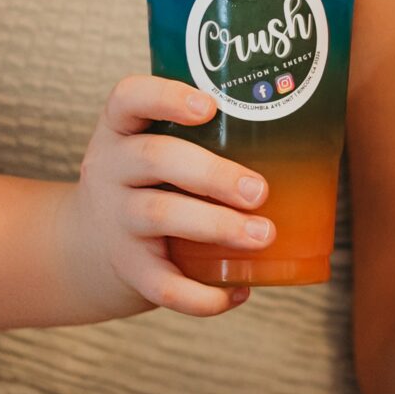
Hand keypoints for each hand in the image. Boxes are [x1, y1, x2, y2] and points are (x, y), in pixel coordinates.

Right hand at [57, 75, 278, 318]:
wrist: (88, 249)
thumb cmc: (149, 186)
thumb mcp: (154, 150)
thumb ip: (206, 138)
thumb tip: (306, 132)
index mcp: (122, 131)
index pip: (128, 98)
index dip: (166, 98)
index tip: (209, 107)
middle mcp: (111, 170)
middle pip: (155, 158)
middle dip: (212, 173)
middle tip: (260, 190)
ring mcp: (115, 221)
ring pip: (160, 215)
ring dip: (217, 226)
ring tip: (263, 235)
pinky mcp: (127, 269)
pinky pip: (162, 285)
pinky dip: (203, 295)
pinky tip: (239, 291)